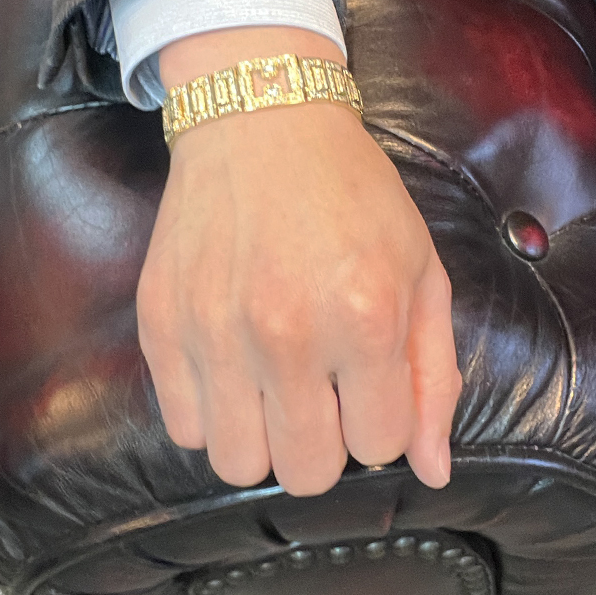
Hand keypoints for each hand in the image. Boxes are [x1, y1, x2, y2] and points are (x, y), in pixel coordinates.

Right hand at [136, 27, 460, 495]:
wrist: (260, 122)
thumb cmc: (351, 191)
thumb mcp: (421, 268)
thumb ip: (434, 375)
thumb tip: (430, 471)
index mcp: (365, 317)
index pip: (379, 445)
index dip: (378, 417)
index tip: (366, 378)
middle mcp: (285, 333)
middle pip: (307, 472)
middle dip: (325, 439)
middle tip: (320, 386)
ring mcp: (213, 331)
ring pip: (238, 463)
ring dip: (264, 435)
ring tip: (272, 382)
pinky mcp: (161, 324)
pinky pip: (184, 427)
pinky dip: (212, 411)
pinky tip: (232, 365)